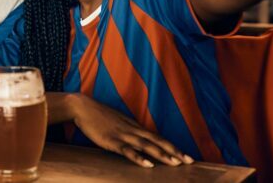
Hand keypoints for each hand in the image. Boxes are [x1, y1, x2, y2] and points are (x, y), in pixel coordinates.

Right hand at [71, 95, 191, 167]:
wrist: (82, 107)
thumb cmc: (98, 115)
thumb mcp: (118, 121)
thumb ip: (128, 130)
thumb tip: (139, 139)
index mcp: (134, 126)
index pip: (158, 137)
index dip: (172, 146)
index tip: (186, 156)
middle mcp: (132, 130)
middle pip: (158, 141)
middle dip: (174, 151)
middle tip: (190, 161)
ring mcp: (123, 135)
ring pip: (147, 146)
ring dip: (162, 155)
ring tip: (176, 164)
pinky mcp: (112, 141)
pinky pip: (128, 151)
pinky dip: (139, 158)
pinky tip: (148, 165)